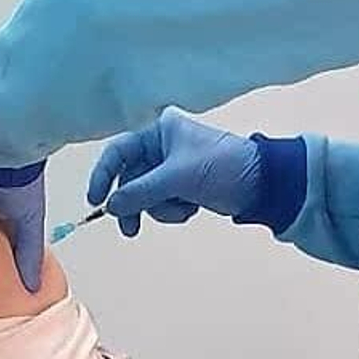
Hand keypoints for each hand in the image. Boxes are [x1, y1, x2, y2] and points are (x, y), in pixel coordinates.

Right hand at [87, 109, 262, 236]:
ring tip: (183, 209)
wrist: (262, 184)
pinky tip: (193, 208)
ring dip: (160, 208)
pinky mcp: (183, 187)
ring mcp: (172, 168)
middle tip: (131, 229)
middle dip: (135, 203)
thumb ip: (141, 191)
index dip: (104, 175)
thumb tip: (111, 205)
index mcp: (159, 130)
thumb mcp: (177, 178)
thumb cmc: (222, 167)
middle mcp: (162, 146)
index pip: (119, 151)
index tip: (97, 200)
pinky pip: (162, 203)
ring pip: (145, 195)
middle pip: (130, 178)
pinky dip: (173, 210)